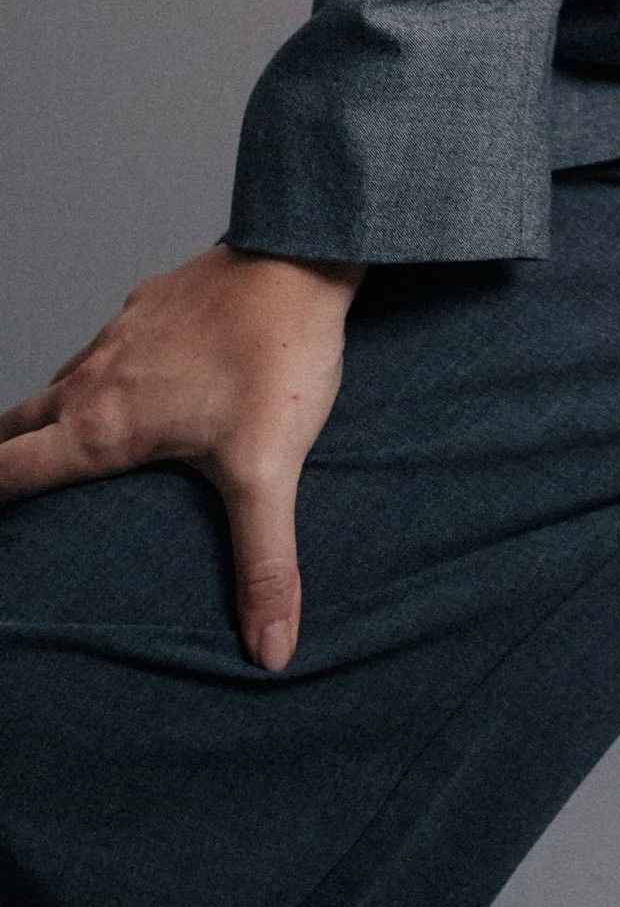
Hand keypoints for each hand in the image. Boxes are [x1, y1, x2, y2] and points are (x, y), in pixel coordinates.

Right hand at [0, 243, 363, 669]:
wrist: (304, 255)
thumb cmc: (279, 358)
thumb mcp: (268, 471)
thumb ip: (264, 564)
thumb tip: (270, 651)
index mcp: (101, 427)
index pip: (5, 473)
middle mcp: (92, 380)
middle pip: (15, 430)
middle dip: (3, 465)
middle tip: (8, 502)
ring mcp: (117, 335)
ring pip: (58, 387)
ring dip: (49, 422)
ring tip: (59, 458)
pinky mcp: (148, 305)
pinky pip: (104, 350)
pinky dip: (98, 379)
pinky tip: (135, 393)